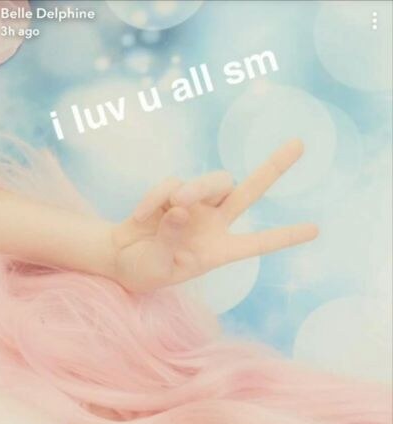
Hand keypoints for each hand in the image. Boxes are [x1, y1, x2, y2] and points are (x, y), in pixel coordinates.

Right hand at [111, 139, 317, 293]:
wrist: (118, 257)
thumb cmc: (143, 270)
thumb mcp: (159, 266)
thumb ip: (171, 238)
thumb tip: (182, 206)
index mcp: (218, 251)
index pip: (257, 243)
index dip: (285, 236)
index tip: (315, 230)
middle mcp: (213, 224)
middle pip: (249, 190)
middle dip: (273, 167)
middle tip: (300, 143)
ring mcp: (195, 205)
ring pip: (211, 181)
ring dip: (197, 188)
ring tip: (175, 204)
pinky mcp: (172, 192)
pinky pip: (170, 184)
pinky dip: (155, 199)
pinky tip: (141, 218)